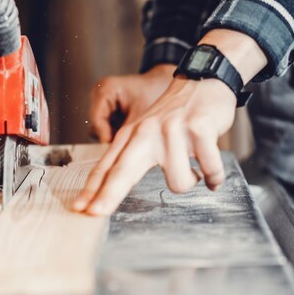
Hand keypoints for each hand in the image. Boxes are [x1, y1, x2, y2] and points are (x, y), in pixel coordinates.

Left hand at [74, 77, 235, 214]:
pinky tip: (212, 177)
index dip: (92, 190)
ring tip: (194, 172)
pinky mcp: (199, 129)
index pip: (106, 167)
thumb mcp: (143, 133)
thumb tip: (107, 192)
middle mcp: (146, 134)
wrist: (203, 82)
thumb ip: (128, 160)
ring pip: (177, 181)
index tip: (79, 208)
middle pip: (123, 170)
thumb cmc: (173, 117)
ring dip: (189, 182)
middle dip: (108, 194)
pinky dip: (213, 178)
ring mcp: (172, 131)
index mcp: (130, 137)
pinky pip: (209, 169)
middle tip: (96, 212)